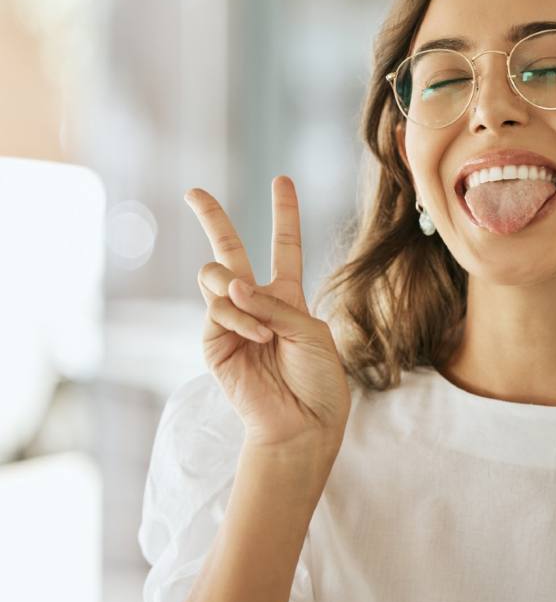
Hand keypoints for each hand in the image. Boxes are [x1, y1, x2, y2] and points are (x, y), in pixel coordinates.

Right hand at [185, 176, 349, 450]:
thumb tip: (230, 285)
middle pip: (229, 249)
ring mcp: (230, 320)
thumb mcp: (310, 330)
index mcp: (287, 295)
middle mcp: (256, 301)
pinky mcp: (212, 342)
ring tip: (264, 331)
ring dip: (241, 296)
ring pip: (215, 276)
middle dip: (211, 218)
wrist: (303, 421)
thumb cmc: (317, 378)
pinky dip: (240, 320)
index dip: (284, 213)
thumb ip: (274, 303)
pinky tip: (259, 340)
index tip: (282, 179)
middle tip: (193, 191)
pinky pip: (217, 310)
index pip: (284, 246)